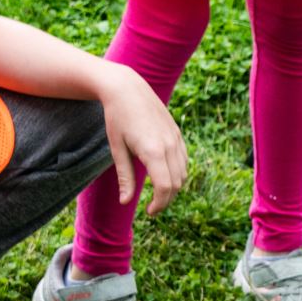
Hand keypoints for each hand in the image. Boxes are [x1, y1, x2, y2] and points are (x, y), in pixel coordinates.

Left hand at [98, 63, 187, 215]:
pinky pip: (184, 160)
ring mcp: (176, 138)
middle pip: (176, 183)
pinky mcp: (177, 133)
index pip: (164, 187)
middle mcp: (169, 145)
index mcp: (152, 151)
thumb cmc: (117, 118)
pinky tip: (164, 176)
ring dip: (174, 188)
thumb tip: (125, 202)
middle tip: (152, 208)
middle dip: (166, 200)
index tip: (149, 211)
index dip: (159, 204)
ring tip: (158, 193)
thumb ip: (125, 177)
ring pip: (183, 173)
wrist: (127, 89)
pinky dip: (178, 173)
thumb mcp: (117, 149)